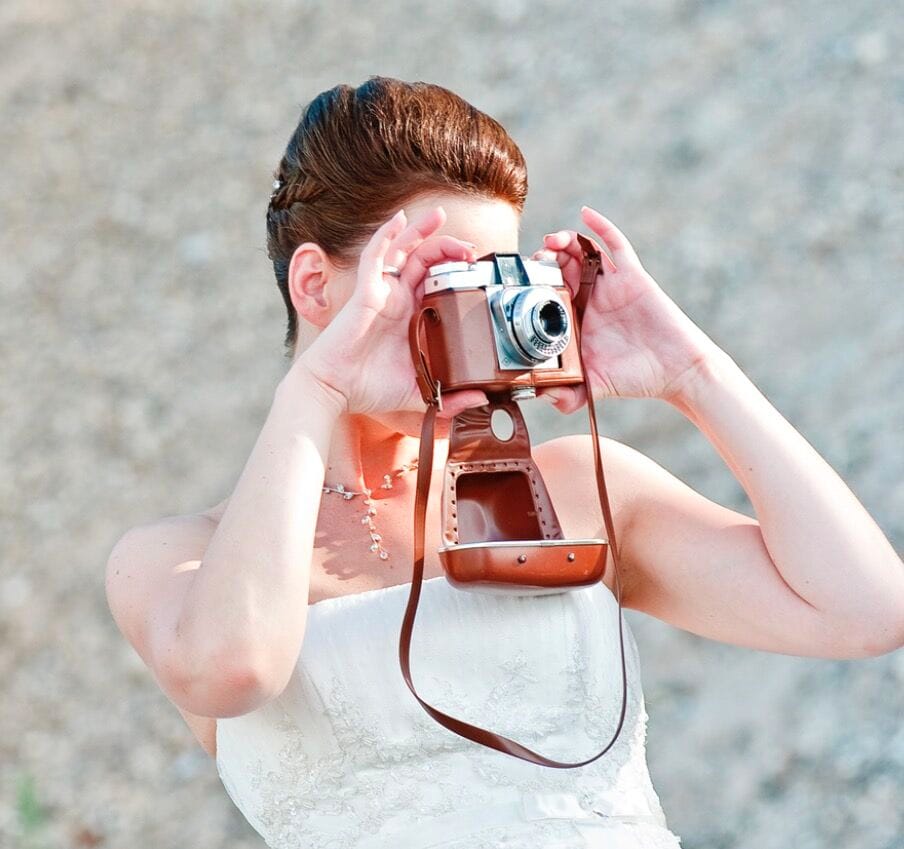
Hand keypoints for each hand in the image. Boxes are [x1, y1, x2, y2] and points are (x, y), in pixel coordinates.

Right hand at [296, 206, 490, 417]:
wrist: (335, 390)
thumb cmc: (369, 390)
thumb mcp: (419, 394)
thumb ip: (451, 397)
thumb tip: (483, 398)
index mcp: (410, 319)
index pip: (436, 285)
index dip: (456, 274)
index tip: (479, 273)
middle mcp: (397, 301)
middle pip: (424, 262)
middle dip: (448, 249)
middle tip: (470, 249)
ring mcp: (381, 293)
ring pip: (402, 250)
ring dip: (421, 230)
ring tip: (440, 216)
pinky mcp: (365, 291)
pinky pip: (375, 255)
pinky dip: (386, 234)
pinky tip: (399, 220)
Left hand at [530, 206, 720, 411]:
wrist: (677, 371)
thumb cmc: (636, 378)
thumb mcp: (594, 386)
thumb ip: (568, 395)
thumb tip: (541, 398)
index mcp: (576, 319)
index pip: (547, 292)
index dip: (531, 282)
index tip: (518, 281)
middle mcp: (591, 298)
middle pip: (560, 267)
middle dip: (544, 258)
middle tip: (534, 261)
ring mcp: (610, 285)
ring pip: (583, 251)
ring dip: (564, 241)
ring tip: (551, 241)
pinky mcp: (632, 276)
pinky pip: (615, 244)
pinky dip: (600, 226)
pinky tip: (585, 214)